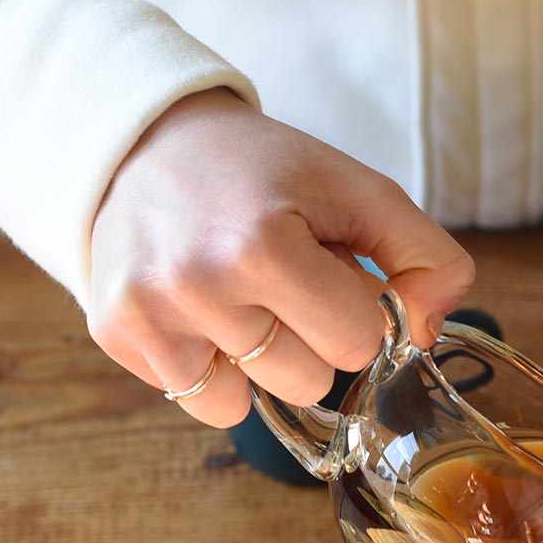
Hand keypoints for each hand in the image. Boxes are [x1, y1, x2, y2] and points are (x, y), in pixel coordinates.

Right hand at [87, 89, 475, 426]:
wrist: (148, 140)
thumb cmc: (262, 170)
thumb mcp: (358, 189)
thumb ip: (424, 258)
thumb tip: (427, 332)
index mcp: (262, 244)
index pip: (357, 342)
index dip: (355, 308)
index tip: (329, 268)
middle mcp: (196, 285)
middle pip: (308, 380)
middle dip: (310, 335)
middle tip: (279, 276)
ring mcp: (149, 314)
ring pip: (255, 402)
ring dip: (262, 357)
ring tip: (239, 293)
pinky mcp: (116, 332)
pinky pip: (203, 401)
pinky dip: (215, 370)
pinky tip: (204, 313)